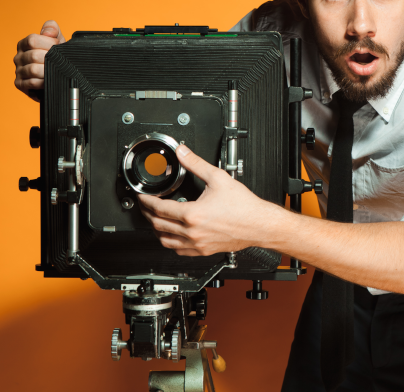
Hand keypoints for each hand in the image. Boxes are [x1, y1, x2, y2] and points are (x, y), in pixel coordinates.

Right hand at [14, 20, 64, 100]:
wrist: (58, 75)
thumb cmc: (55, 56)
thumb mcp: (56, 40)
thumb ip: (52, 29)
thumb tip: (47, 31)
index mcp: (24, 44)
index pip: (32, 40)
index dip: (48, 43)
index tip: (57, 47)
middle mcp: (18, 57)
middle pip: (33, 55)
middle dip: (50, 59)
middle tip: (58, 61)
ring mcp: (18, 71)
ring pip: (32, 70)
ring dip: (47, 71)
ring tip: (55, 71)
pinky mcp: (20, 84)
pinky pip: (31, 83)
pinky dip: (43, 82)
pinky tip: (49, 80)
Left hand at [137, 144, 281, 255]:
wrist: (259, 224)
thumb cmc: (244, 206)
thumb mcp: (218, 178)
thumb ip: (196, 163)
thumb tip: (183, 152)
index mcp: (192, 215)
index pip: (159, 209)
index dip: (146, 202)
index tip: (143, 197)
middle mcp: (192, 232)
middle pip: (158, 225)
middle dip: (147, 214)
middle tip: (145, 206)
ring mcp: (197, 244)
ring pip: (165, 241)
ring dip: (156, 230)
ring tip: (154, 220)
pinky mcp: (203, 251)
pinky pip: (179, 250)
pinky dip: (170, 243)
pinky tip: (171, 235)